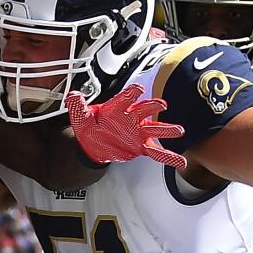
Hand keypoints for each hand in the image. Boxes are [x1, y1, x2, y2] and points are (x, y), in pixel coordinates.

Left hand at [66, 85, 185, 169]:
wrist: (94, 142)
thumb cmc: (91, 126)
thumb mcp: (80, 116)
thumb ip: (78, 106)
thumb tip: (73, 96)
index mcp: (117, 107)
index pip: (126, 97)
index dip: (132, 93)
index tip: (138, 90)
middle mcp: (131, 117)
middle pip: (144, 110)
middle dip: (151, 106)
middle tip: (160, 105)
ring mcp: (138, 132)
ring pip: (155, 129)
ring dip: (166, 129)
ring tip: (179, 130)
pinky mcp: (141, 146)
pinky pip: (157, 152)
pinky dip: (169, 157)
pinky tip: (180, 162)